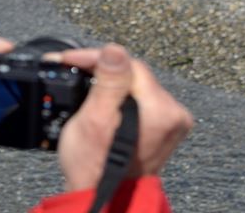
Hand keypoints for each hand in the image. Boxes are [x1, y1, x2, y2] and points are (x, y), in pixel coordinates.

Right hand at [54, 45, 193, 191]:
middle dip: (101, 68)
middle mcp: (174, 114)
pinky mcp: (164, 127)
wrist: (103, 194)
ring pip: (136, 84)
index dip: (95, 57)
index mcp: (161, 110)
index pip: (128, 63)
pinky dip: (120, 94)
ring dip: (110, 80)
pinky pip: (141, 97)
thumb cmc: (94, 165)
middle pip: (134, 73)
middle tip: (73, 66)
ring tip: (84, 80)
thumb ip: (110, 82)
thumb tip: (115, 50)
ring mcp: (171, 122)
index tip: (71, 58)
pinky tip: (102, 97)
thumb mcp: (95, 119)